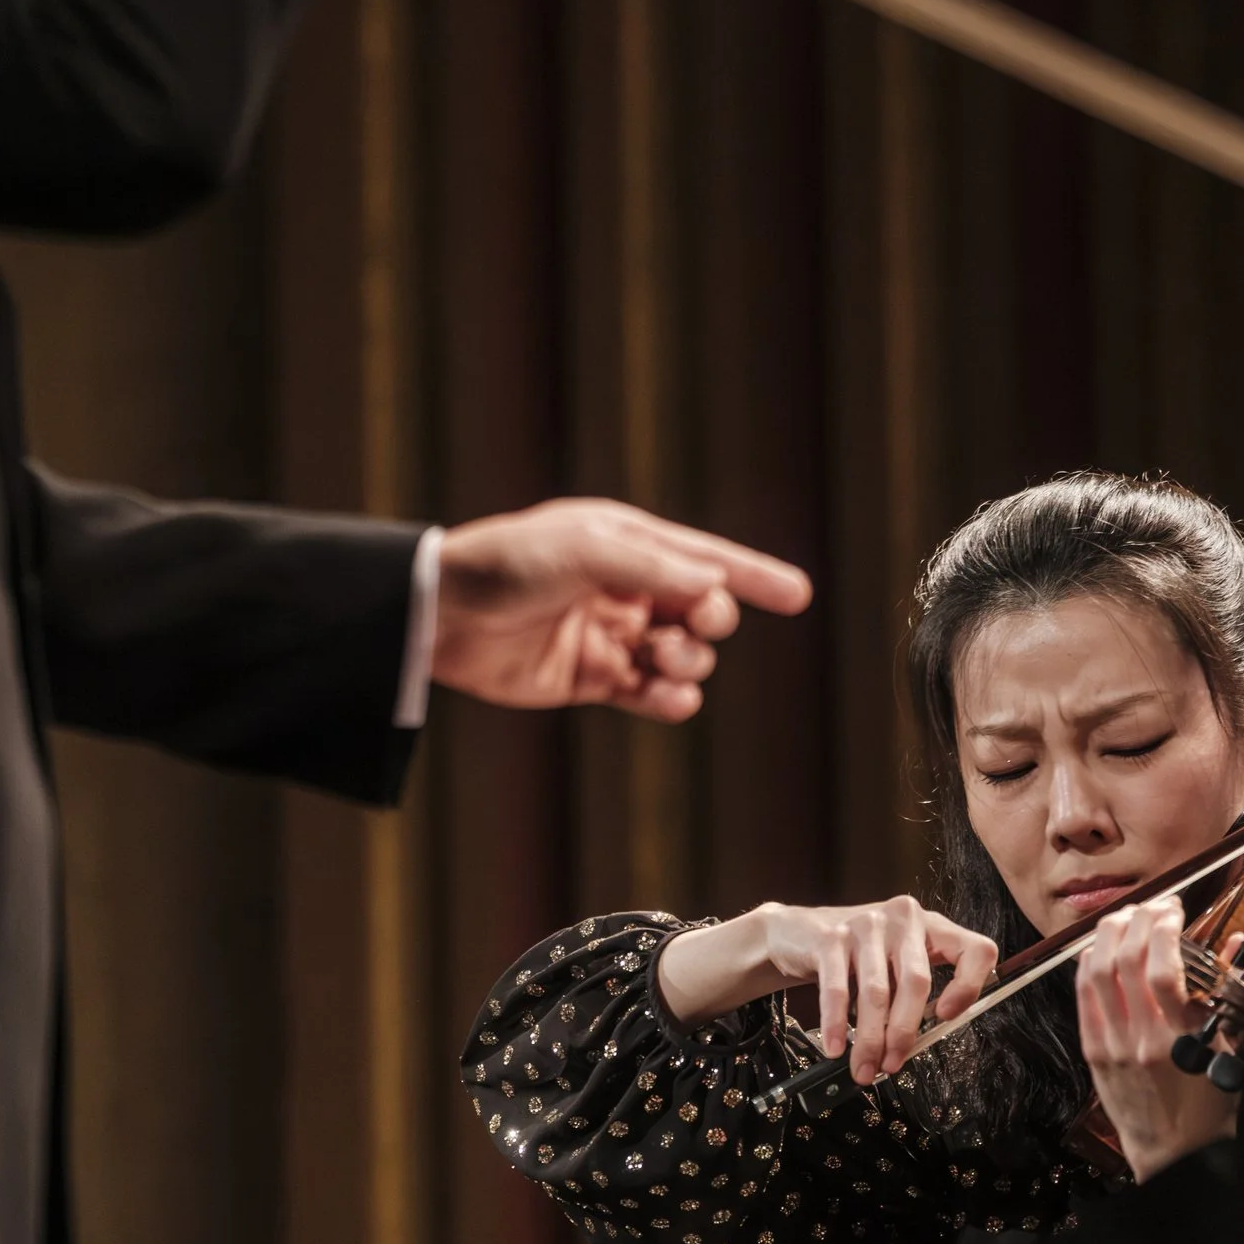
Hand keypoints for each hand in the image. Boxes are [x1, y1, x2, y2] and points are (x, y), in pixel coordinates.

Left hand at [430, 498, 812, 720]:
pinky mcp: (590, 680)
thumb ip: (653, 567)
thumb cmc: (508, 566)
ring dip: (689, 662)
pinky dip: (668, 700)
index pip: (706, 559)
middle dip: (710, 620)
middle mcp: (625, 587)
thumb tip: (715, 586)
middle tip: (692, 622)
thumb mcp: (585, 549)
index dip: (755, 576)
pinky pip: (649, 695)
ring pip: (682, 657)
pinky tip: (668, 698)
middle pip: (702, 611)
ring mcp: (610, 635)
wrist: (443, 616)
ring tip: (664, 659)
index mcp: (627, 543)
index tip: (799, 595)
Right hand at [656, 897, 996, 1085]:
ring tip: (864, 1068)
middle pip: (917, 981)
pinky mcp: (830, 936)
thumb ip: (911, 995)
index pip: (975, 949)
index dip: (969, 985)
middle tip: (893, 1065)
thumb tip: (912, 1047)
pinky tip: (835, 1047)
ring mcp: (866, 923)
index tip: (946, 1017)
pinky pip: (837, 989)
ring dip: (870, 1038)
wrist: (794, 932)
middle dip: (904, 1032)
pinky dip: (836, 1024)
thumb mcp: (893, 966)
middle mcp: (903, 918)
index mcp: (931, 926)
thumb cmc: (856, 958)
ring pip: (877, 992)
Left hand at [1075, 897, 1240, 1180]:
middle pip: (1124, 959)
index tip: (1175, 910)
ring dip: (1109, 933)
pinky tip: (1103, 945)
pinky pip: (1083, 994)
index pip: (1162, 968)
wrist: (1172, 1155)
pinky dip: (1090, 961)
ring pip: (1096, 971)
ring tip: (1129, 915)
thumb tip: (1232, 943)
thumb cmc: (1211, 1108)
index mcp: (1180, 1041)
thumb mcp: (1233, 1052)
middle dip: (1138, 920)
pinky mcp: (1093, 1051)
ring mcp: (1111, 1045)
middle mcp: (1139, 1040)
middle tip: (1156, 906)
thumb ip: (1230, 994)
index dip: (1165, 928)